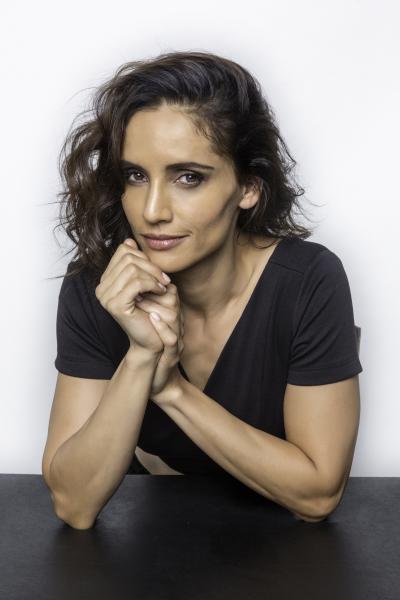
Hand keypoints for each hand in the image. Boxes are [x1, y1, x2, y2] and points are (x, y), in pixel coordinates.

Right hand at [95, 238, 170, 354]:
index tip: (157, 272)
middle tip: (164, 280)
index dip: (144, 257)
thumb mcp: (144, 283)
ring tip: (163, 286)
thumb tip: (129, 242)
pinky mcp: (116, 305)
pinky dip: (152, 284)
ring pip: (133, 268)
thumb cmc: (151, 311)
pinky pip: (136, 282)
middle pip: (128, 257)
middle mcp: (101, 288)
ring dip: (154, 276)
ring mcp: (106, 297)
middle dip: (151, 266)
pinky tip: (160, 291)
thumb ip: (136, 265)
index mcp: (106, 281)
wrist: (152, 339)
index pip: (123, 251)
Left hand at [135, 280, 185, 397]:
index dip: (148, 281)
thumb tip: (122, 273)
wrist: (152, 368)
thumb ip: (139, 294)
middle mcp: (178, 320)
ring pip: (172, 315)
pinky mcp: (174, 353)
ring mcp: (178, 336)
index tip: (128, 282)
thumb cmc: (146, 337)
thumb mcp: (143, 312)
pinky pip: (172, 338)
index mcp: (172, 309)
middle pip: (170, 298)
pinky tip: (151, 319)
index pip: (166, 287)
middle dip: (148, 293)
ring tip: (136, 303)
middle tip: (131, 293)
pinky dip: (163, 329)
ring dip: (153, 308)